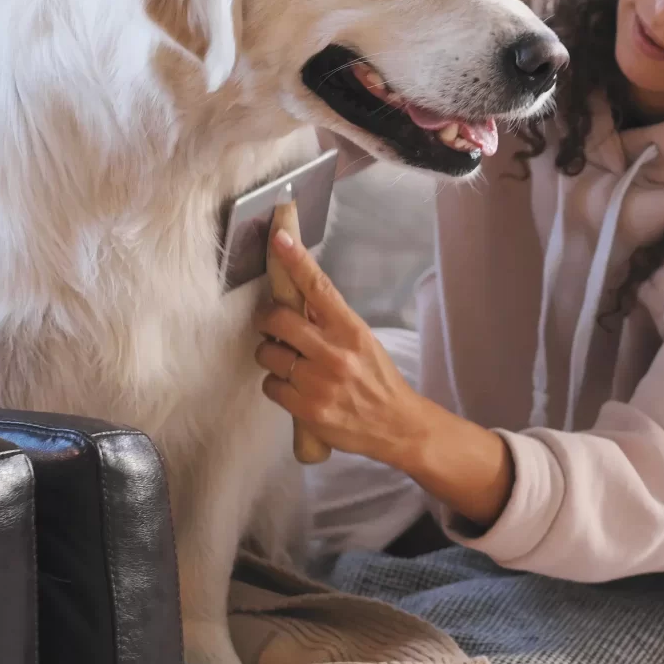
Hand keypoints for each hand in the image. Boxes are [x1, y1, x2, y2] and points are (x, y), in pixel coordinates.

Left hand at [251, 228, 431, 463]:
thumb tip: (296, 301)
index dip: (296, 260)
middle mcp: (334, 353)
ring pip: (267, 354)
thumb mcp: (363, 341)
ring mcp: (319, 382)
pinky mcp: (307, 410)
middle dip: (266, 320)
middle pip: (279, 320)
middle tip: (270, 325)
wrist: (396, 425)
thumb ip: (331, 322)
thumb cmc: (377, 380)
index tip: (280, 238)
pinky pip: (270, 386)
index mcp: (351, 330)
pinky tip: (295, 389)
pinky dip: (277, 385)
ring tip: (288, 364)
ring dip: (270, 356)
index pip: (319, 287)